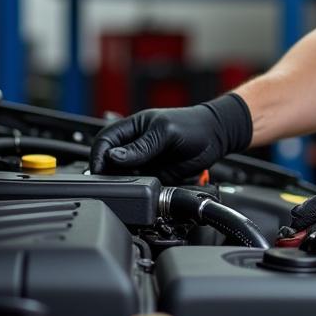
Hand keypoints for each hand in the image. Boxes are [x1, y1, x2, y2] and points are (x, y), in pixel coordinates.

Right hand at [88, 93, 251, 184]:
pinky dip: (137, 189)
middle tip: (110, 182)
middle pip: (108, 160)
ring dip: (121, 182)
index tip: (99, 170)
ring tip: (127, 186)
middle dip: (106, 172)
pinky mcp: (153, 175)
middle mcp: (133, 145)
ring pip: (121, 175)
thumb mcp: (165, 133)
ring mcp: (142, 161)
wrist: (216, 138)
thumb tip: (114, 157)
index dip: (98, 155)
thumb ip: (141, 147)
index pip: (104, 140)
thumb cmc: (193, 125)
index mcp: (132, 128)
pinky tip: (140, 190)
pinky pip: (139, 185)